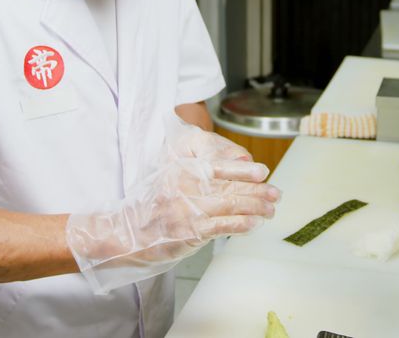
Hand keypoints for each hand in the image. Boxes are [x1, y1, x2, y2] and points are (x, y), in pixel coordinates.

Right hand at [66, 115, 281, 293]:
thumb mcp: (166, 180)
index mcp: (182, 170)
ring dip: (256, 207)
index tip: (262, 171)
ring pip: (232, 205)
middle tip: (275, 192)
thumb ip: (192, 176)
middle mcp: (187, 186)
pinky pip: (224, 226)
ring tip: (271, 209)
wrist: (123, 233)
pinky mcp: (191, 231)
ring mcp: (189, 209)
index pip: (219, 166)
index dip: (243, 169)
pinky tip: (255, 224)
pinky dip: (243, 224)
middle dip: (257, 190)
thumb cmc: (147, 207)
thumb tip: (226, 178)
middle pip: (231, 186)